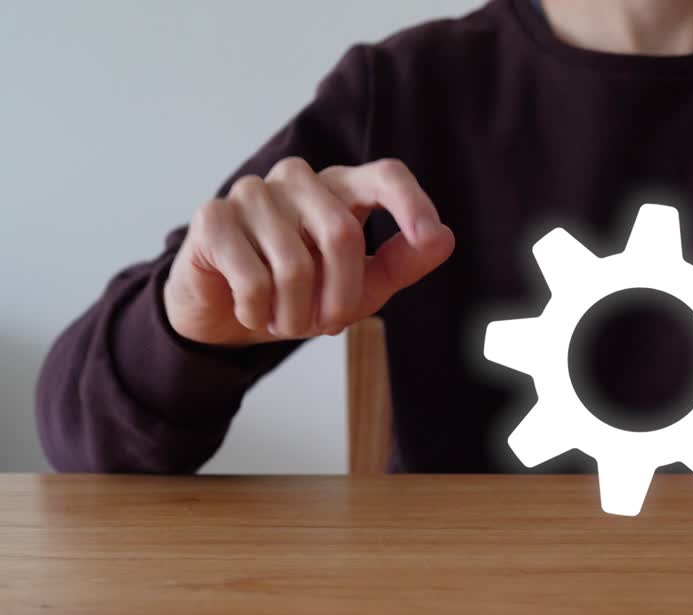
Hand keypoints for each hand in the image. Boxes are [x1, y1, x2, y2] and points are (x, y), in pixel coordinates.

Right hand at [163, 157, 454, 346]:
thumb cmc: (304, 292)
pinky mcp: (213, 217)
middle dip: (341, 296)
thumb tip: (443, 238)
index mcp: (342, 188)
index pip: (385, 175)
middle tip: (327, 324)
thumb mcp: (364, 286)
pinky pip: (253, 278)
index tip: (430, 237)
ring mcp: (253, 192)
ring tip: (286, 318)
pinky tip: (254, 311)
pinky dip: (260, 312)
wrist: (228, 314)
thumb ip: (403, 262)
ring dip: (296, 313)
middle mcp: (298, 179)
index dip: (411, 202)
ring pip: (295, 265)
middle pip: (342, 233)